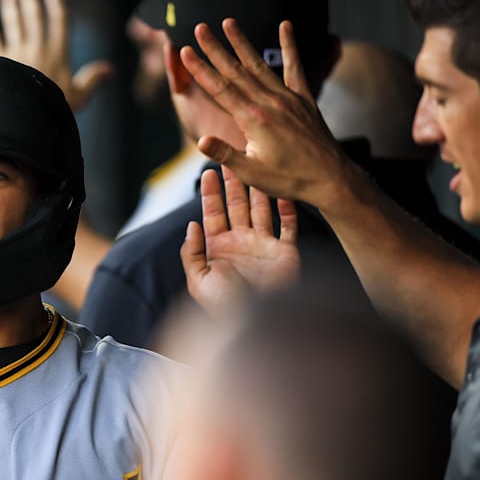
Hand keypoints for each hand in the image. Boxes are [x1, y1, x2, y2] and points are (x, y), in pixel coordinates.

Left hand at [0, 0, 112, 111]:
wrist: (24, 117)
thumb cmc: (52, 109)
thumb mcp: (78, 97)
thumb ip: (92, 79)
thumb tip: (109, 69)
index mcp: (58, 55)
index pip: (59, 24)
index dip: (57, 8)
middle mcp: (36, 49)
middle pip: (33, 19)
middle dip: (30, 2)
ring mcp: (15, 53)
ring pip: (13, 25)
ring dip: (10, 8)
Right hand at [180, 19, 361, 206]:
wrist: (331, 179)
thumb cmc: (289, 179)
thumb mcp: (252, 173)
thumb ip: (225, 154)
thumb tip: (201, 141)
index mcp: (254, 120)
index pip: (221, 89)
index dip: (201, 69)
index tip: (186, 51)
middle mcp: (270, 103)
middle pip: (236, 71)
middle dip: (215, 49)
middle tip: (200, 28)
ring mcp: (288, 98)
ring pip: (259, 65)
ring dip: (242, 43)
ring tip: (229, 22)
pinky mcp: (303, 99)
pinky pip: (295, 68)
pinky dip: (290, 46)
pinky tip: (285, 26)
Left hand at [181, 168, 299, 317]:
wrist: (256, 321)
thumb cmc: (225, 305)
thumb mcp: (198, 280)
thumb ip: (192, 252)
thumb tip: (191, 225)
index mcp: (219, 248)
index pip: (213, 214)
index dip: (211, 194)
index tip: (209, 172)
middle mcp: (242, 243)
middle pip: (237, 206)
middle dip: (234, 183)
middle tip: (233, 158)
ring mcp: (264, 245)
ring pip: (262, 209)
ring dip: (258, 189)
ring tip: (256, 165)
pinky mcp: (285, 251)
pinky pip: (288, 226)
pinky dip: (287, 209)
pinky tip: (283, 191)